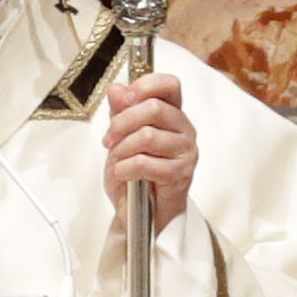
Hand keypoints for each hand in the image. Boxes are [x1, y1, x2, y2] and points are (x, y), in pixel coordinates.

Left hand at [101, 67, 196, 232]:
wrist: (140, 211)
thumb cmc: (134, 173)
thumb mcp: (120, 137)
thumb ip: (120, 112)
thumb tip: (116, 89)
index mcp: (172, 113)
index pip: (169, 84)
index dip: (145, 85)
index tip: (124, 99)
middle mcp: (184, 129)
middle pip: (153, 108)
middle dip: (122, 122)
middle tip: (109, 138)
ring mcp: (186, 151)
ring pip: (147, 136)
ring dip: (122, 149)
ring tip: (118, 160)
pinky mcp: (181, 174)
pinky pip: (144, 163)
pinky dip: (125, 168)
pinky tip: (124, 174)